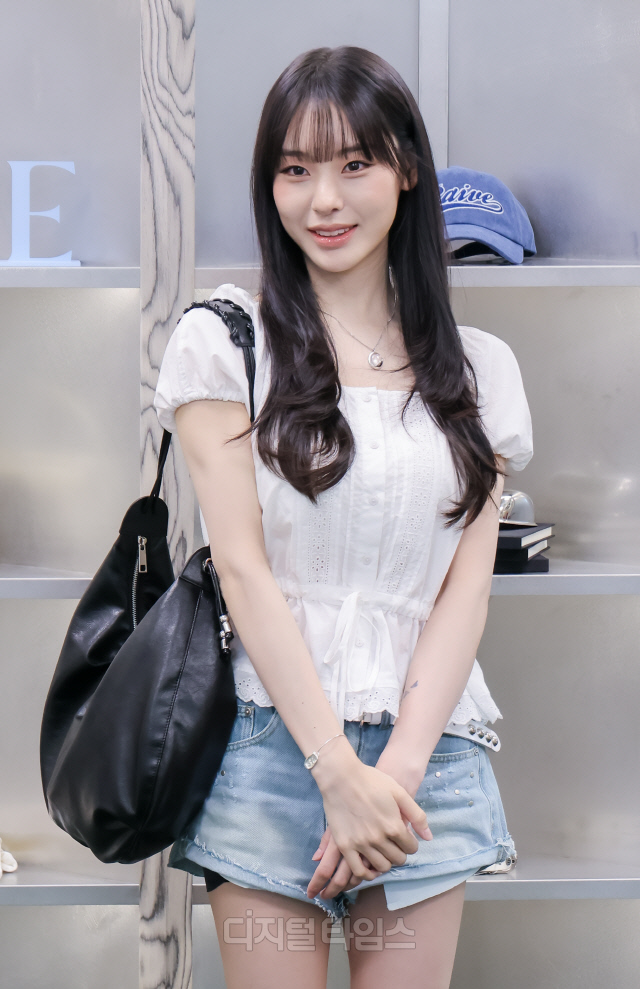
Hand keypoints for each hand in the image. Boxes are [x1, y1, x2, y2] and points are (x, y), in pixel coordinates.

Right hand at [306, 760, 431, 900]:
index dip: (411, 843)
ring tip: (382, 852)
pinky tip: (370, 866)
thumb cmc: (371, 781)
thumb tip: (429, 837)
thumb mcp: (399, 792)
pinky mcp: (345, 846)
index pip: (411, 848)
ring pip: (381, 867)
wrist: (341, 777)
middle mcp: (379, 839)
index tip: (405, 838)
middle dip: (400, 853)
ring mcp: (361, 844)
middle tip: (394, 844)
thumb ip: (416, 815)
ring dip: (386, 862)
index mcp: (394, 826)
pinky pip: (359, 871)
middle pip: (398, 859)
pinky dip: (368, 874)